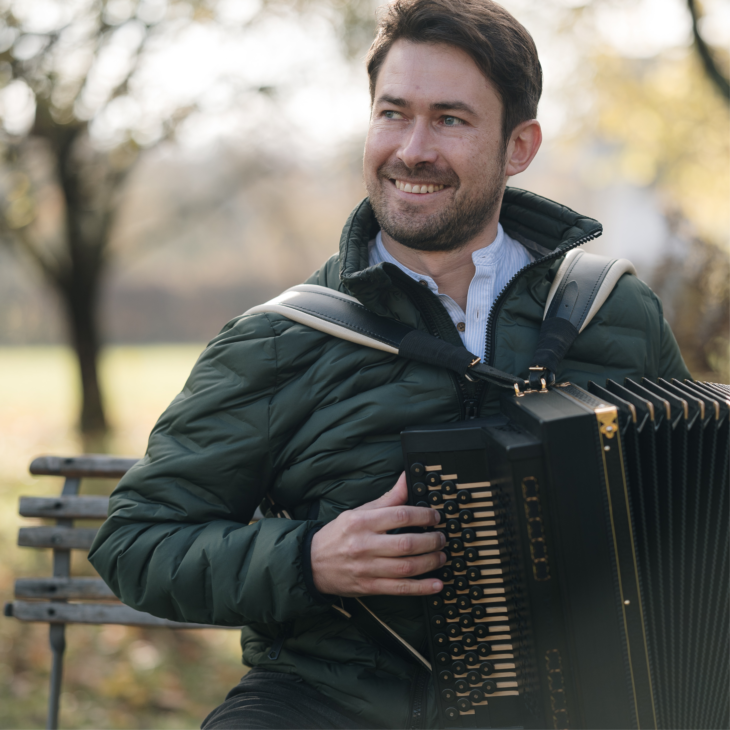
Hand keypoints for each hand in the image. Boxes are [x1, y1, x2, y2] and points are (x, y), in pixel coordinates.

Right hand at [310, 472, 445, 596]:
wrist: (312, 563)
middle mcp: (364, 544)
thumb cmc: (339, 535)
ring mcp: (367, 568)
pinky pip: (400, 588)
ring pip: (407, 567)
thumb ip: (387, 498)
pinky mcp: (369, 587)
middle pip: (407, 543)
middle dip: (431, 541)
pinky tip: (437, 584)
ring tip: (442, 556)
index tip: (435, 517)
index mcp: (362, 521)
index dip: (424, 515)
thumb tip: (407, 478)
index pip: (400, 515)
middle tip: (442, 538)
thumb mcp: (359, 511)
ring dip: (431, 562)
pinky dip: (422, 588)